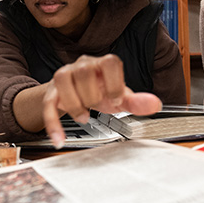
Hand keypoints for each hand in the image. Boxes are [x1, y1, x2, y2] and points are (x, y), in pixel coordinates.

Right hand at [43, 54, 161, 148]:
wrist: (77, 93)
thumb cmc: (101, 91)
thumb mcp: (120, 97)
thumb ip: (136, 102)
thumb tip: (155, 104)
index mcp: (103, 64)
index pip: (110, 63)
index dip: (114, 83)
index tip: (116, 101)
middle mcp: (82, 65)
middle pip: (84, 72)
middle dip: (93, 97)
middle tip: (97, 108)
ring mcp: (65, 76)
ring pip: (63, 81)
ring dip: (74, 105)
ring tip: (83, 117)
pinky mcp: (51, 91)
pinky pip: (48, 104)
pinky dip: (53, 124)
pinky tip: (59, 139)